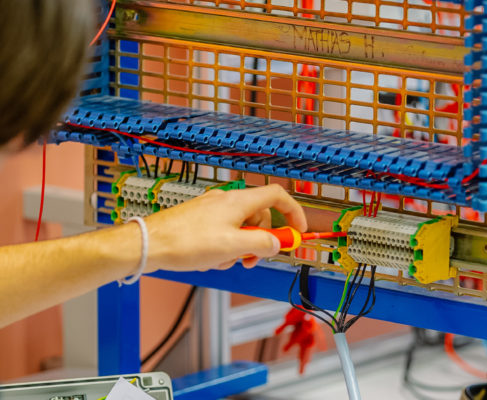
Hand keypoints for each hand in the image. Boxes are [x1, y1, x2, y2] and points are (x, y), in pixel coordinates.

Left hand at [144, 184, 307, 271]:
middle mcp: (226, 202)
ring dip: (239, 248)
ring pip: (240, 228)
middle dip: (260, 241)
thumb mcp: (232, 246)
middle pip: (259, 218)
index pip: (277, 196)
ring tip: (222, 261)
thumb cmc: (185, 242)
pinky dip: (223, 248)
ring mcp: (212, 211)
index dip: (292, 212)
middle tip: (253, 259)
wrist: (149, 244)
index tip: (297, 231)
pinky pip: (223, 233)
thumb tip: (277, 244)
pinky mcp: (200, 221)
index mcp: (238, 202)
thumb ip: (261, 244)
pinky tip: (209, 260)